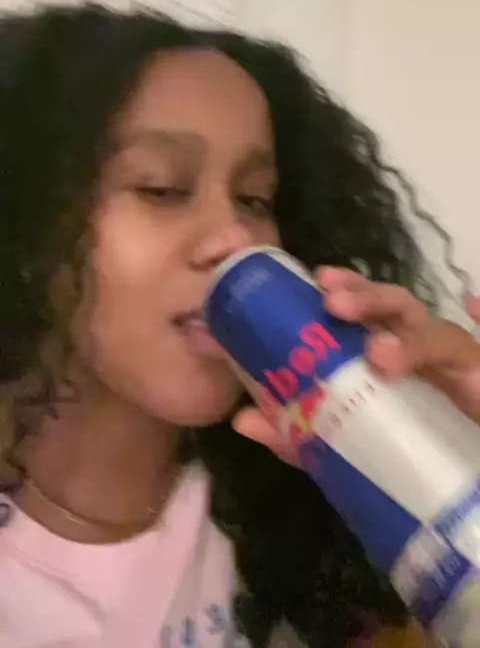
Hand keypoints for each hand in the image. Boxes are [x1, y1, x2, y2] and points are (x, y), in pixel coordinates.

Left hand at [232, 267, 479, 461]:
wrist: (454, 474)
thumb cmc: (395, 447)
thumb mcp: (338, 443)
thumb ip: (296, 432)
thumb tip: (242, 419)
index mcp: (377, 347)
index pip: (360, 307)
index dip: (342, 287)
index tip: (318, 279)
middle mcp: (410, 341)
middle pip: (389, 303)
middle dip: (364, 295)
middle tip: (335, 302)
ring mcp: (442, 355)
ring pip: (425, 324)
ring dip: (404, 332)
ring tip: (377, 351)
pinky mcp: (473, 372)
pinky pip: (464, 348)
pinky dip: (458, 336)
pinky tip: (469, 311)